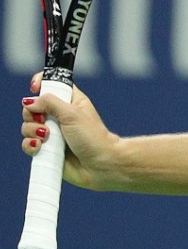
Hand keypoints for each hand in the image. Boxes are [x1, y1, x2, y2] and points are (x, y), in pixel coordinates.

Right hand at [20, 73, 117, 189]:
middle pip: (32, 108)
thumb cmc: (92, 137)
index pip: (52, 85)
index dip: (41, 83)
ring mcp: (51, 133)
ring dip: (32, 131)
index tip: (34, 87)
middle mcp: (59, 116)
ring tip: (47, 137)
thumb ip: (50, 103)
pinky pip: (28, 144)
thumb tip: (29, 101)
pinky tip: (40, 148)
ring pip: (27, 126)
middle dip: (32, 114)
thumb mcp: (72, 114)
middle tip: (45, 122)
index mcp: (70, 101)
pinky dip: (30, 146)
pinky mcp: (46, 149)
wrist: (99, 165)